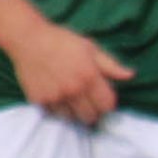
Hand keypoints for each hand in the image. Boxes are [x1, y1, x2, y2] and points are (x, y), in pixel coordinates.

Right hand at [11, 19, 131, 122]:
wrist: (28, 39)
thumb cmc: (62, 40)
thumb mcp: (90, 48)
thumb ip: (110, 65)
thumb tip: (130, 75)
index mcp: (89, 76)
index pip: (108, 105)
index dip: (108, 103)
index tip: (103, 97)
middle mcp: (73, 89)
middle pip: (91, 117)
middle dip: (93, 111)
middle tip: (88, 101)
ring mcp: (55, 96)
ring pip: (72, 119)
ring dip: (75, 112)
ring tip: (72, 99)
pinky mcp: (39, 100)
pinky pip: (54, 114)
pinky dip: (58, 109)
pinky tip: (57, 96)